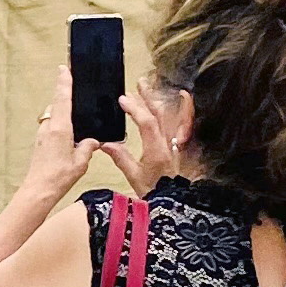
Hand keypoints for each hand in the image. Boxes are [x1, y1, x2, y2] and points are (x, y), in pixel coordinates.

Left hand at [19, 67, 98, 208]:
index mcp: (60, 128)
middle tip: (73, 91)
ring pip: (53, 117)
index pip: (62, 98)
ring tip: (74, 120)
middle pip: (57, 105)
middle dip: (64, 98)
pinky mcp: (40, 143)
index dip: (64, 82)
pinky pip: (51, 128)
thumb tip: (93, 141)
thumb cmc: (58, 176)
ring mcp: (42, 135)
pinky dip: (59, 126)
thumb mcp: (81, 162)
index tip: (64, 69)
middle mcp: (49, 128)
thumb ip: (88, 147)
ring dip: (62, 115)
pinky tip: (67, 137)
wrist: (39, 189)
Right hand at [104, 80, 187, 197]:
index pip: (146, 124)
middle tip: (138, 84)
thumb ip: (121, 158)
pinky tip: (181, 98)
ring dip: (158, 102)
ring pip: (170, 117)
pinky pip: (180, 123)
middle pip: (160, 116)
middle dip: (148, 98)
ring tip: (149, 89)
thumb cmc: (154, 192)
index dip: (135, 110)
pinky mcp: (178, 146)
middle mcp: (168, 144)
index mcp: (156, 151)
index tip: (123, 99)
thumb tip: (104, 142)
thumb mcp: (134, 177)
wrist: (175, 202)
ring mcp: (174, 144)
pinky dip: (181, 109)